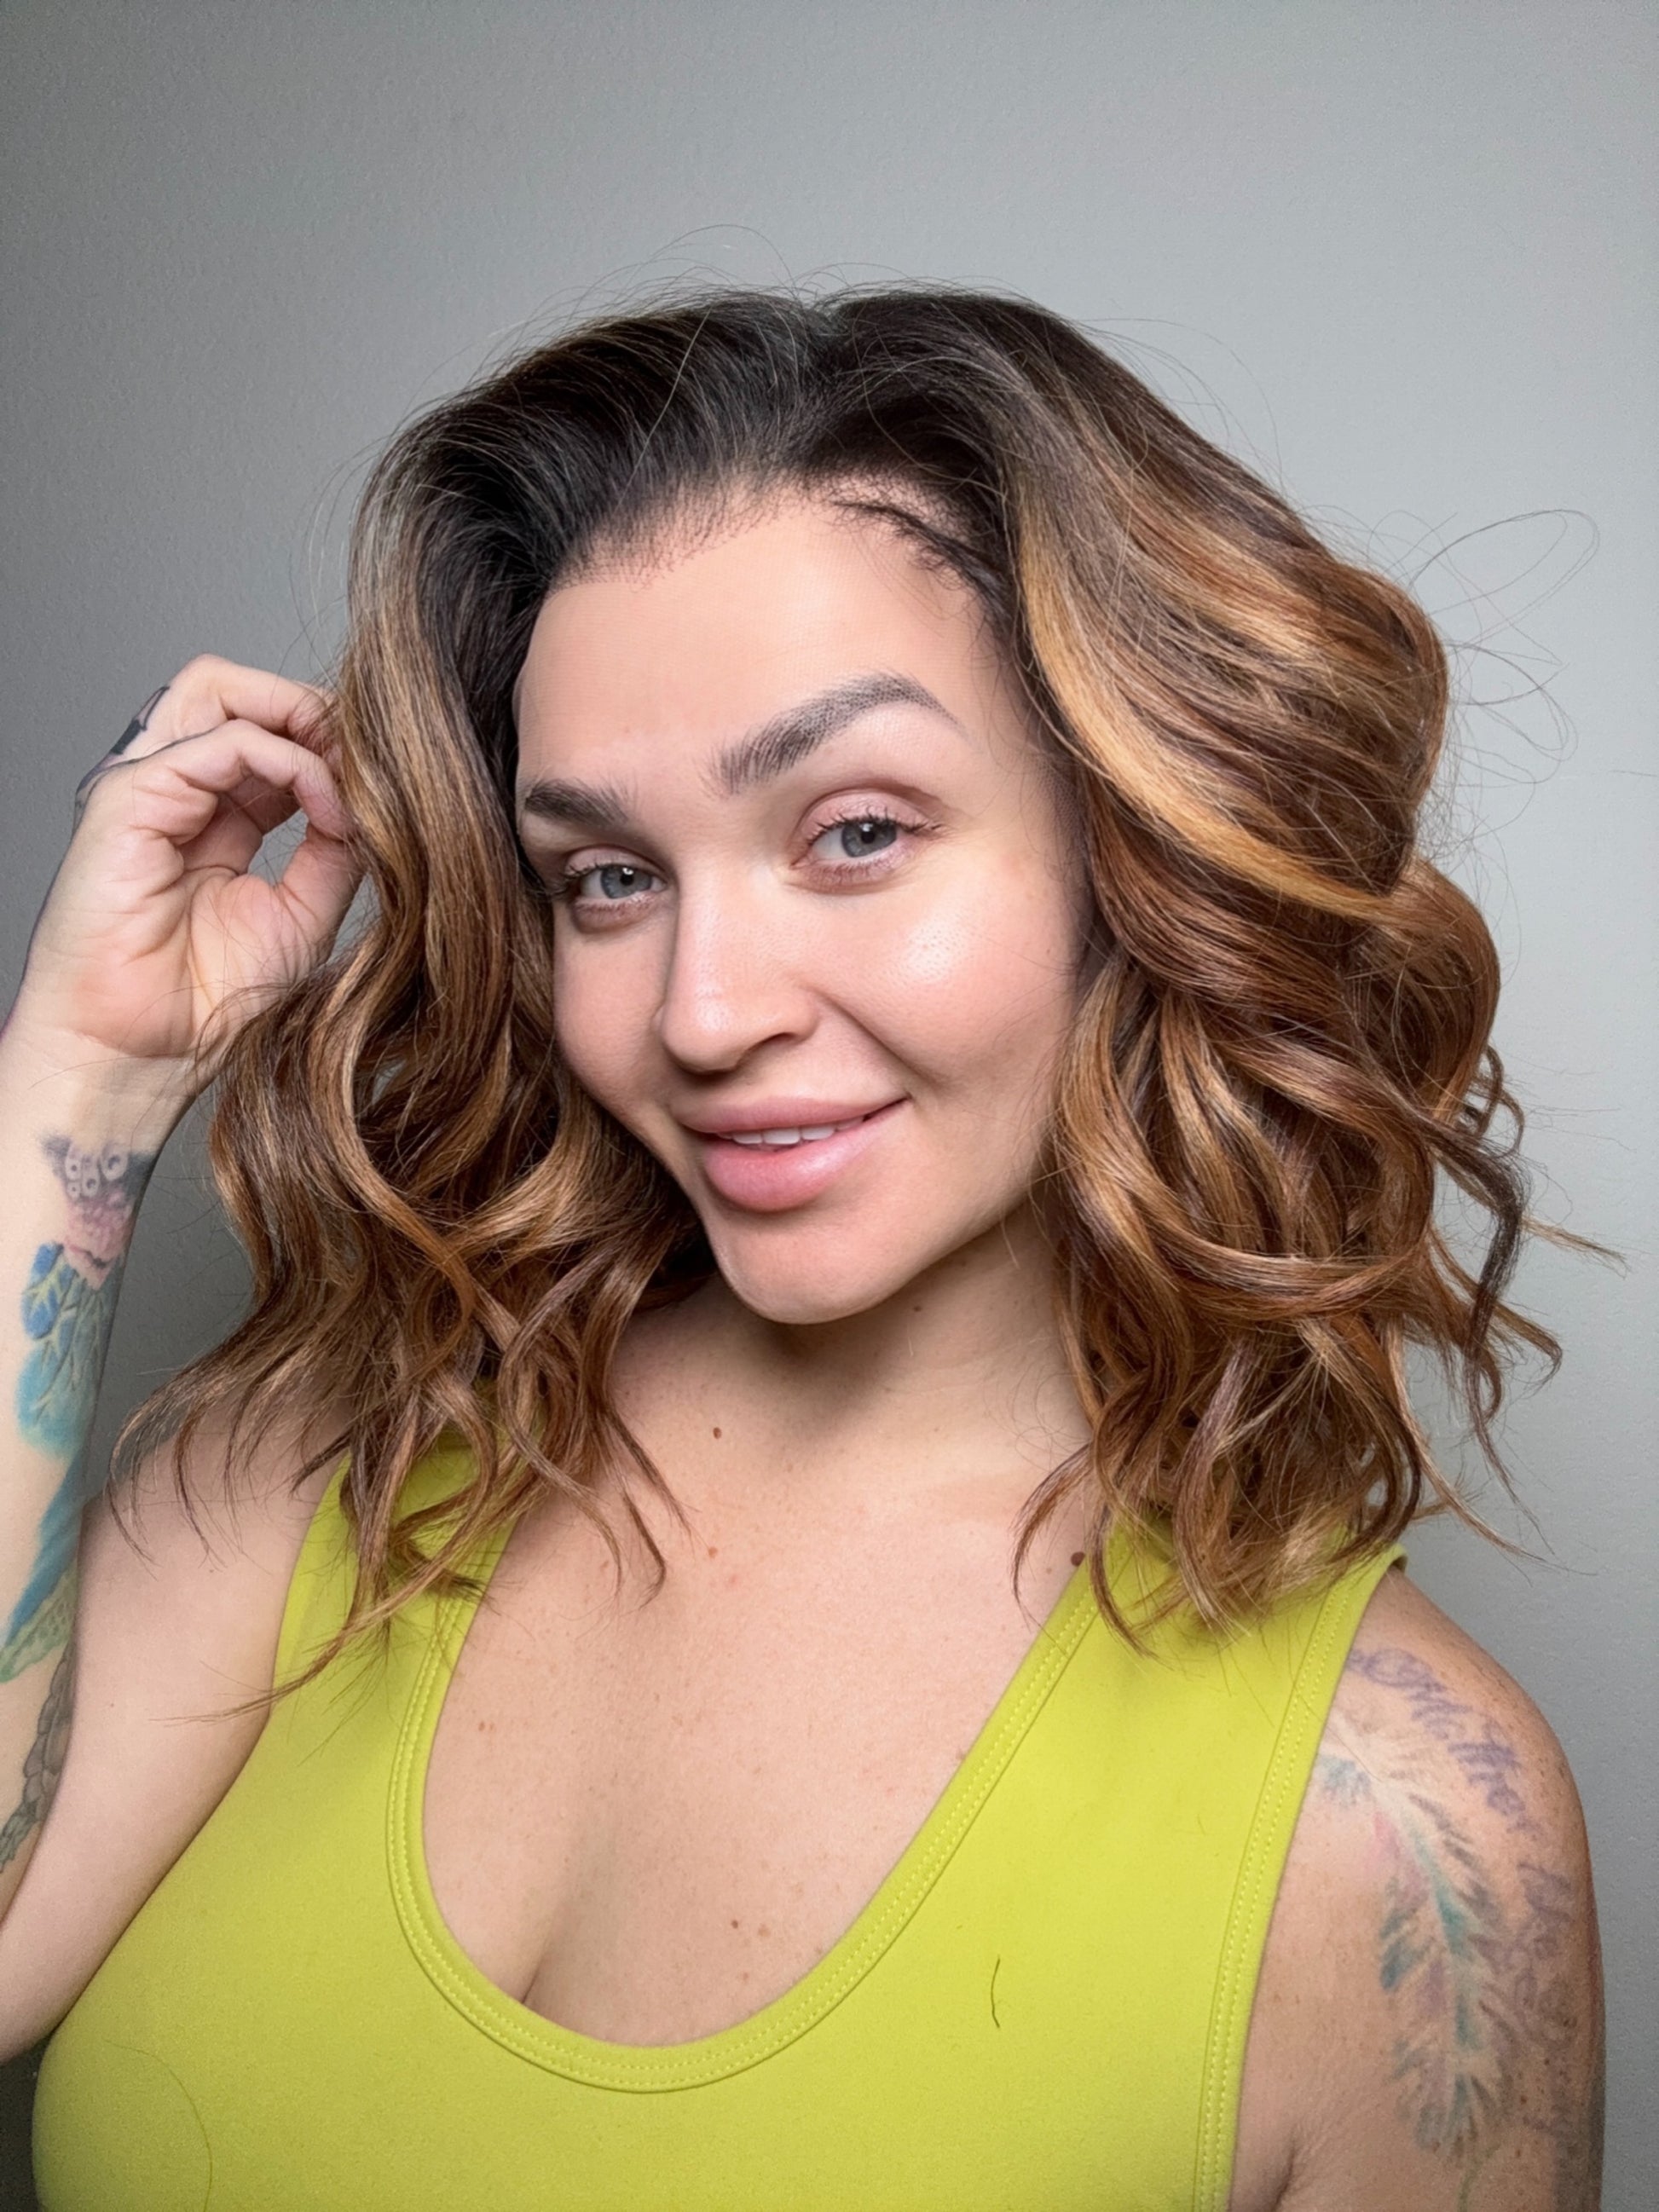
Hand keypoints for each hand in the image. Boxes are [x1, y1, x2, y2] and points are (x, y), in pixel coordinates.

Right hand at [6, 655, 363, 1096]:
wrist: (142, 1054)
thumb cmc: (204, 1001)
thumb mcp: (302, 915)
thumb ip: (334, 852)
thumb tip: (376, 802)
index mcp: (215, 816)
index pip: (271, 737)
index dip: (331, 744)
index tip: (391, 779)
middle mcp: (175, 791)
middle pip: (239, 694)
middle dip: (314, 710)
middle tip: (375, 755)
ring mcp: (148, 787)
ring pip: (220, 690)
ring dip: (301, 715)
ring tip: (353, 767)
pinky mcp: (129, 797)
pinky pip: (224, 742)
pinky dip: (292, 763)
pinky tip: (329, 808)